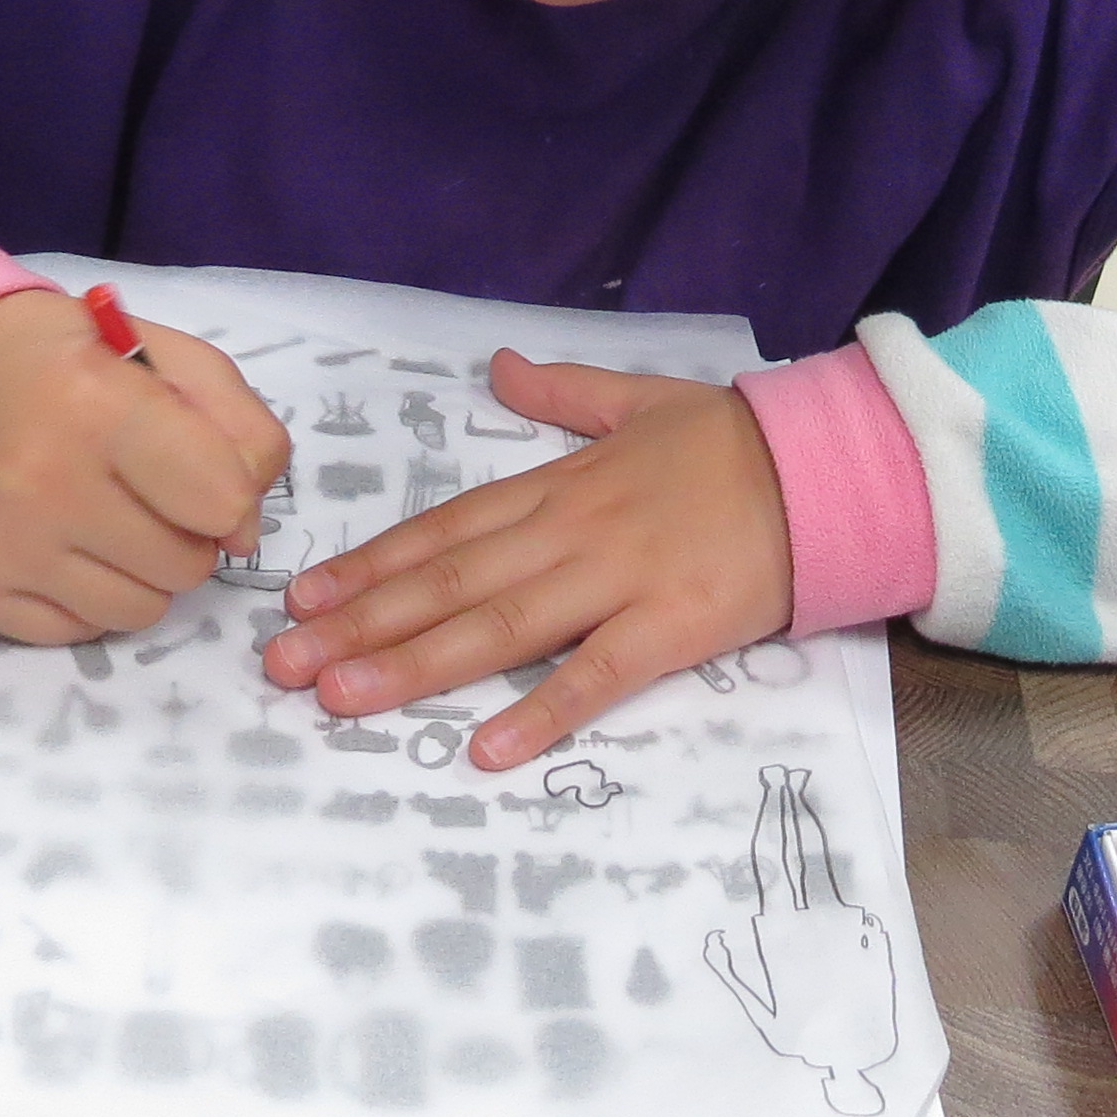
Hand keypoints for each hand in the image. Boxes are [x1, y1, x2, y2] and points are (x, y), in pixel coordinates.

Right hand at [0, 291, 287, 640]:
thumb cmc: (74, 363)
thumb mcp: (174, 358)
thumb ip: (243, 432)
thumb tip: (245, 535)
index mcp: (101, 404)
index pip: (222, 501)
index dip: (231, 496)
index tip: (204, 477)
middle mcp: (43, 481)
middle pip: (187, 566)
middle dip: (185, 534)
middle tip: (144, 491)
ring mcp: (1, 545)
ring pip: (140, 611)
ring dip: (143, 573)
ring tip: (105, 518)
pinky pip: (80, 633)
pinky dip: (88, 599)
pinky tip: (61, 545)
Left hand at [259, 349, 793, 767]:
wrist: (830, 469)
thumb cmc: (737, 441)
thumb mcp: (642, 400)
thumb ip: (566, 393)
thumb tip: (502, 368)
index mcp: (561, 483)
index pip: (447, 529)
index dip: (371, 565)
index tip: (305, 596)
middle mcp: (572, 532)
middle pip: (448, 582)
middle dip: (360, 624)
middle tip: (286, 664)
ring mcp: (618, 580)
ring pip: (498, 626)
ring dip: (413, 664)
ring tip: (342, 699)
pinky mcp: (671, 627)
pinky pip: (596, 676)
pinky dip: (540, 711)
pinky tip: (484, 748)